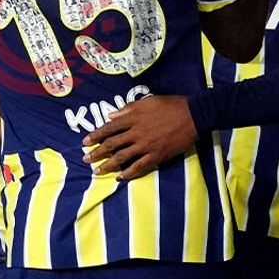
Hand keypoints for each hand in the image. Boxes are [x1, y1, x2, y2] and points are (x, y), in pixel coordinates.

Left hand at [82, 95, 196, 179]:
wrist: (193, 115)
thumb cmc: (171, 105)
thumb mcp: (147, 101)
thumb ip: (128, 109)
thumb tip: (111, 116)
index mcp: (134, 117)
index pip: (109, 127)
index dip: (96, 135)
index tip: (85, 141)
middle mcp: (136, 132)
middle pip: (112, 144)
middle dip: (97, 152)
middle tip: (85, 158)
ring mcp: (146, 145)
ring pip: (122, 157)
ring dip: (108, 165)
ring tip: (96, 171)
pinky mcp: (157, 155)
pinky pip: (139, 166)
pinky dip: (128, 173)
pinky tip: (120, 178)